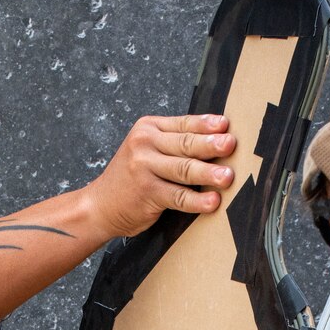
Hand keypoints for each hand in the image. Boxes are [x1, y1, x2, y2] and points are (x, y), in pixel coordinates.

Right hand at [82, 114, 237, 237]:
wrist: (99, 205)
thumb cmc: (131, 178)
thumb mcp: (146, 149)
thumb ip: (174, 143)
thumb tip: (217, 139)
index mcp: (148, 129)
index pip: (183, 124)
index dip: (206, 125)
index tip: (226, 125)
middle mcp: (144, 145)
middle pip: (185, 144)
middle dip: (211, 145)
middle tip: (231, 145)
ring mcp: (144, 169)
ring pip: (183, 169)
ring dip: (208, 173)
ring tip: (227, 177)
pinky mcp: (147, 193)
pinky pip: (178, 196)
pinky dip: (196, 200)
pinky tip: (212, 202)